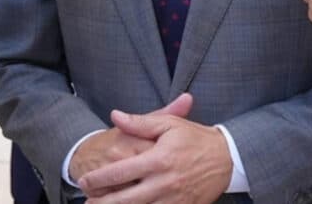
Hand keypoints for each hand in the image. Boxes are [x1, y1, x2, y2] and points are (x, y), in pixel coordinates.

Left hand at [78, 99, 232, 203]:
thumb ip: (140, 122)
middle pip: (125, 199)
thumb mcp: (168, 124)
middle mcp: (164, 183)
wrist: (227, 158)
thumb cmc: (195, 138)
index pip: (120, 172)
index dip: (98, 178)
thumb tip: (115, 116)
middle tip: (87, 202)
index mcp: (158, 159)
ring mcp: (173, 200)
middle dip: (102, 202)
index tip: (85, 180)